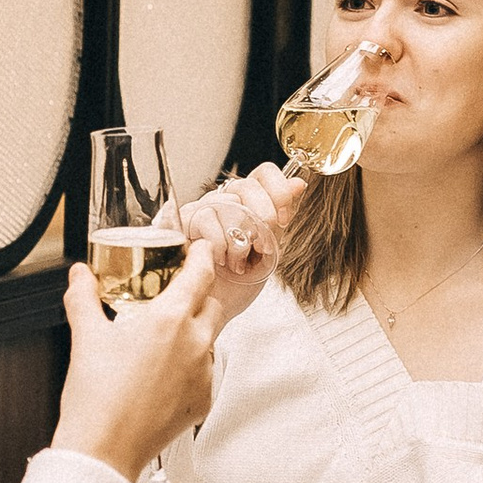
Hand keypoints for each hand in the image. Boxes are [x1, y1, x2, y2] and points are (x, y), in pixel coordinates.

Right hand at [53, 245, 219, 480]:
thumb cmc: (96, 398)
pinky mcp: (203, 401)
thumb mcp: (85, 337)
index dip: (201, 256)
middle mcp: (195, 344)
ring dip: (194, 332)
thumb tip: (80, 275)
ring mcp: (204, 375)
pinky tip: (163, 373)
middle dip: (198, 294)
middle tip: (176, 293)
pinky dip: (190, 366)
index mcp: (170, 320)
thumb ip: (83, 297)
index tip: (198, 250)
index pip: (201, 273)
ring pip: (210, 339)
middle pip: (212, 304)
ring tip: (163, 339)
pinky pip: (205, 372)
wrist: (103, 450)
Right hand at [178, 162, 305, 323]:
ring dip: (240, 240)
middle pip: (248, 185)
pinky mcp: (183, 222)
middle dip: (262, 219)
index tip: (283, 218)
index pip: (265, 173)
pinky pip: (207, 219)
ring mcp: (202, 208)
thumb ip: (282, 215)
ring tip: (237, 261)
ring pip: (229, 203)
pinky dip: (220, 244)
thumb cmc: (240, 283)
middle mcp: (225, 199)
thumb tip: (299, 183)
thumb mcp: (270, 248)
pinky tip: (219, 260)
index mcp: (249, 202)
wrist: (215, 310)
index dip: (278, 190)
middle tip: (260, 246)